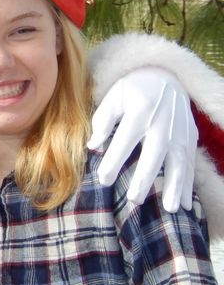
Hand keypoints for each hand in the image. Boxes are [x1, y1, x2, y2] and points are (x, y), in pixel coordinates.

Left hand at [88, 67, 196, 211]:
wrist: (165, 75)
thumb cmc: (132, 89)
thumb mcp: (113, 96)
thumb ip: (102, 120)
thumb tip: (92, 145)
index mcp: (140, 111)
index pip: (124, 140)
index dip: (113, 161)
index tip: (102, 180)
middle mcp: (162, 123)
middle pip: (154, 154)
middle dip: (145, 178)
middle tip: (134, 199)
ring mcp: (180, 132)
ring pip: (180, 163)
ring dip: (176, 186)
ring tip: (170, 208)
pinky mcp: (191, 137)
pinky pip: (192, 164)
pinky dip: (190, 185)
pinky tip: (186, 205)